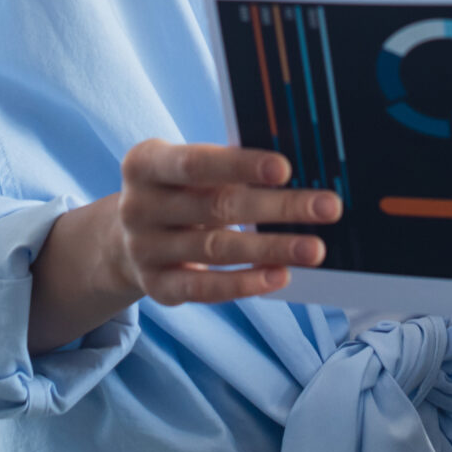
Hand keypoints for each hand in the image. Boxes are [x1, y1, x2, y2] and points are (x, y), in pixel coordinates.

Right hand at [113, 140, 339, 305]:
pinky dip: (245, 284)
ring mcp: (145, 250)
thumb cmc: (176, 191)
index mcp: (144, 164)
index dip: (239, 165)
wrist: (123, 238)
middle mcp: (138, 207)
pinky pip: (205, 288)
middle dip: (277, 207)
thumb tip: (293, 173)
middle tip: (328, 207)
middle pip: (216, 207)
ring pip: (216, 250)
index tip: (286, 168)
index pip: (194, 163)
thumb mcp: (185, 168)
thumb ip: (225, 167)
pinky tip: (280, 275)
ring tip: (314, 248)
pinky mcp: (157, 287)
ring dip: (271, 249)